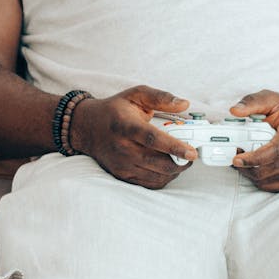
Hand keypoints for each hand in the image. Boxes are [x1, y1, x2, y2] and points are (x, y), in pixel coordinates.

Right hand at [69, 85, 197, 188]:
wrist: (86, 127)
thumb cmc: (114, 110)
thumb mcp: (136, 95)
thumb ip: (161, 97)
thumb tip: (184, 104)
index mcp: (126, 126)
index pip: (153, 139)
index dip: (174, 147)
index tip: (192, 151)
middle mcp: (122, 147)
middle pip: (158, 162)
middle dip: (180, 162)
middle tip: (191, 155)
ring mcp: (121, 163)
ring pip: (156, 175)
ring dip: (174, 171)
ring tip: (181, 161)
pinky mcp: (121, 174)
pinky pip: (148, 183)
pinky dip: (163, 178)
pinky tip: (167, 168)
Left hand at [230, 90, 278, 191]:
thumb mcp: (271, 99)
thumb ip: (251, 102)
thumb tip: (234, 110)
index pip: (275, 150)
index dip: (254, 158)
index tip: (236, 159)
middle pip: (271, 169)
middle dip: (247, 167)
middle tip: (234, 158)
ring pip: (271, 180)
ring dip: (251, 175)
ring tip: (242, 162)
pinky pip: (275, 186)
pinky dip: (260, 181)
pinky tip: (252, 170)